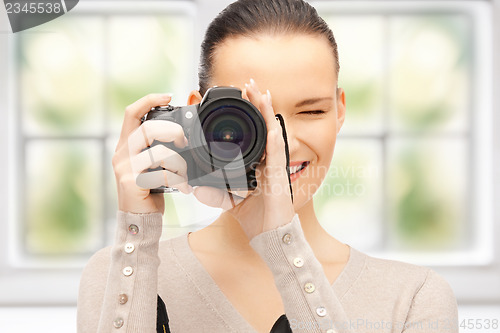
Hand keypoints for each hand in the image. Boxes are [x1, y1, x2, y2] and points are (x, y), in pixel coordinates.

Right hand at [112, 93, 191, 213]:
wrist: (138, 221)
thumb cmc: (148, 192)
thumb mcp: (150, 166)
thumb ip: (157, 149)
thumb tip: (181, 134)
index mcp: (125, 146)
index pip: (131, 113)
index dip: (149, 100)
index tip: (168, 96)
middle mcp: (121, 154)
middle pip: (147, 128)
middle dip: (173, 131)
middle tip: (185, 141)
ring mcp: (125, 168)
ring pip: (159, 152)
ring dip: (180, 163)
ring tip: (185, 174)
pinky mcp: (132, 183)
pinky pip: (162, 173)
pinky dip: (179, 180)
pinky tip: (184, 188)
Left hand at [192, 79, 294, 239]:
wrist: (269, 234)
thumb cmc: (254, 216)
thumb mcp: (228, 200)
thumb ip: (213, 192)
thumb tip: (193, 187)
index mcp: (259, 163)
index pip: (256, 132)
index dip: (251, 113)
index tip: (241, 97)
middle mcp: (269, 160)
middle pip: (265, 125)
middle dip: (258, 104)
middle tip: (249, 84)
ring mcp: (275, 165)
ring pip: (272, 131)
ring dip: (266, 110)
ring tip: (260, 91)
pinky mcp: (279, 175)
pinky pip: (276, 150)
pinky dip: (274, 135)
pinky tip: (271, 122)